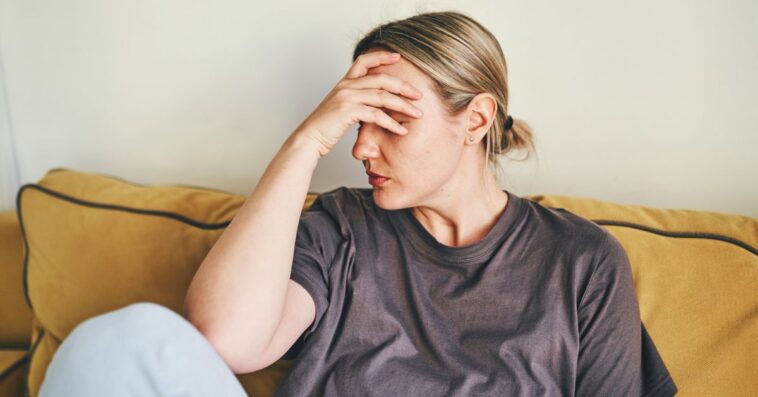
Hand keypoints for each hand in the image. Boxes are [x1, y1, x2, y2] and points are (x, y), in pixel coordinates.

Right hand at [292, 50, 424, 156]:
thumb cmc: (325, 127)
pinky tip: (401, 130)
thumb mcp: (341, 108)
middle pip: (381, 79)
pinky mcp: (348, 111)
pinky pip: (376, 114)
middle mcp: (346, 86)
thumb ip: (357, 101)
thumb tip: (375, 104)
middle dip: (403, 86)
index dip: (382, 56)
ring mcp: (347, 97)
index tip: (399, 57)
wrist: (309, 138)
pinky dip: (392, 123)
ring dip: (403, 105)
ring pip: (383, 96)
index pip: (364, 61)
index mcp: (344, 82)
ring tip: (417, 113)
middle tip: (419, 95)